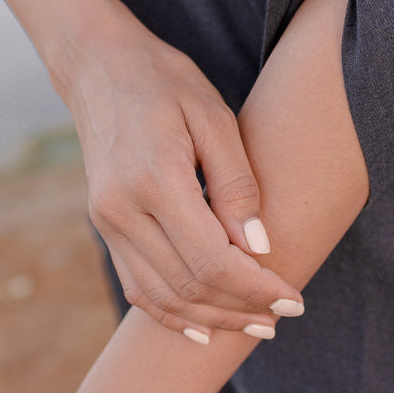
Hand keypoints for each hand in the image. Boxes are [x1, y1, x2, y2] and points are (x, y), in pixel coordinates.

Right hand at [56, 0, 303, 338]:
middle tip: (285, 314)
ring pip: (161, 296)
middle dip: (241, 308)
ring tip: (256, 324)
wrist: (99, 66)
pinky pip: (137, 286)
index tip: (294, 298)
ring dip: (211, 318)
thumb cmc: (166, 82)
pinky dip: (172, 313)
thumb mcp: (214, 118)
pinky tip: (204, 326)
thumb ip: (237, 185)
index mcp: (153, 179)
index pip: (212, 259)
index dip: (256, 288)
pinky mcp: (103, 226)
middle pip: (188, 285)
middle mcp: (121, 209)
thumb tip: (260, 249)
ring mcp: (106, 222)